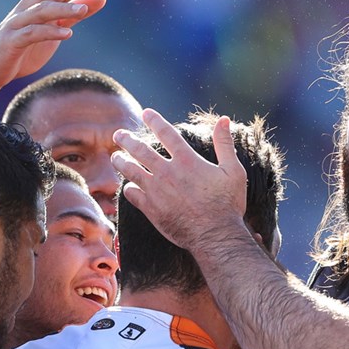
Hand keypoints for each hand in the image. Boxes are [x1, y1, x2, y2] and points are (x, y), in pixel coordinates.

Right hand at [0, 0, 115, 108]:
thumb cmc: (23, 49)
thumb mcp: (55, 29)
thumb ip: (75, 13)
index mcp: (39, 3)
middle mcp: (28, 7)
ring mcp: (18, 23)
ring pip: (43, 9)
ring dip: (65, 8)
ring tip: (85, 8)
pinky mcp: (11, 40)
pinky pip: (32, 33)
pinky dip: (50, 32)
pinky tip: (67, 33)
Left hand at [112, 109, 249, 250]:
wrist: (214, 235)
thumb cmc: (227, 204)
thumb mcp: (233, 171)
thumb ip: (225, 144)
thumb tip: (224, 120)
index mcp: (187, 161)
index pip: (167, 134)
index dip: (155, 121)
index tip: (146, 113)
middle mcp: (168, 172)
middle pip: (141, 150)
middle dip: (127, 140)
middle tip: (118, 135)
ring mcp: (156, 191)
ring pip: (131, 170)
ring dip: (121, 161)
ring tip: (115, 157)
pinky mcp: (151, 209)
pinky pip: (132, 194)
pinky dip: (128, 188)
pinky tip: (128, 186)